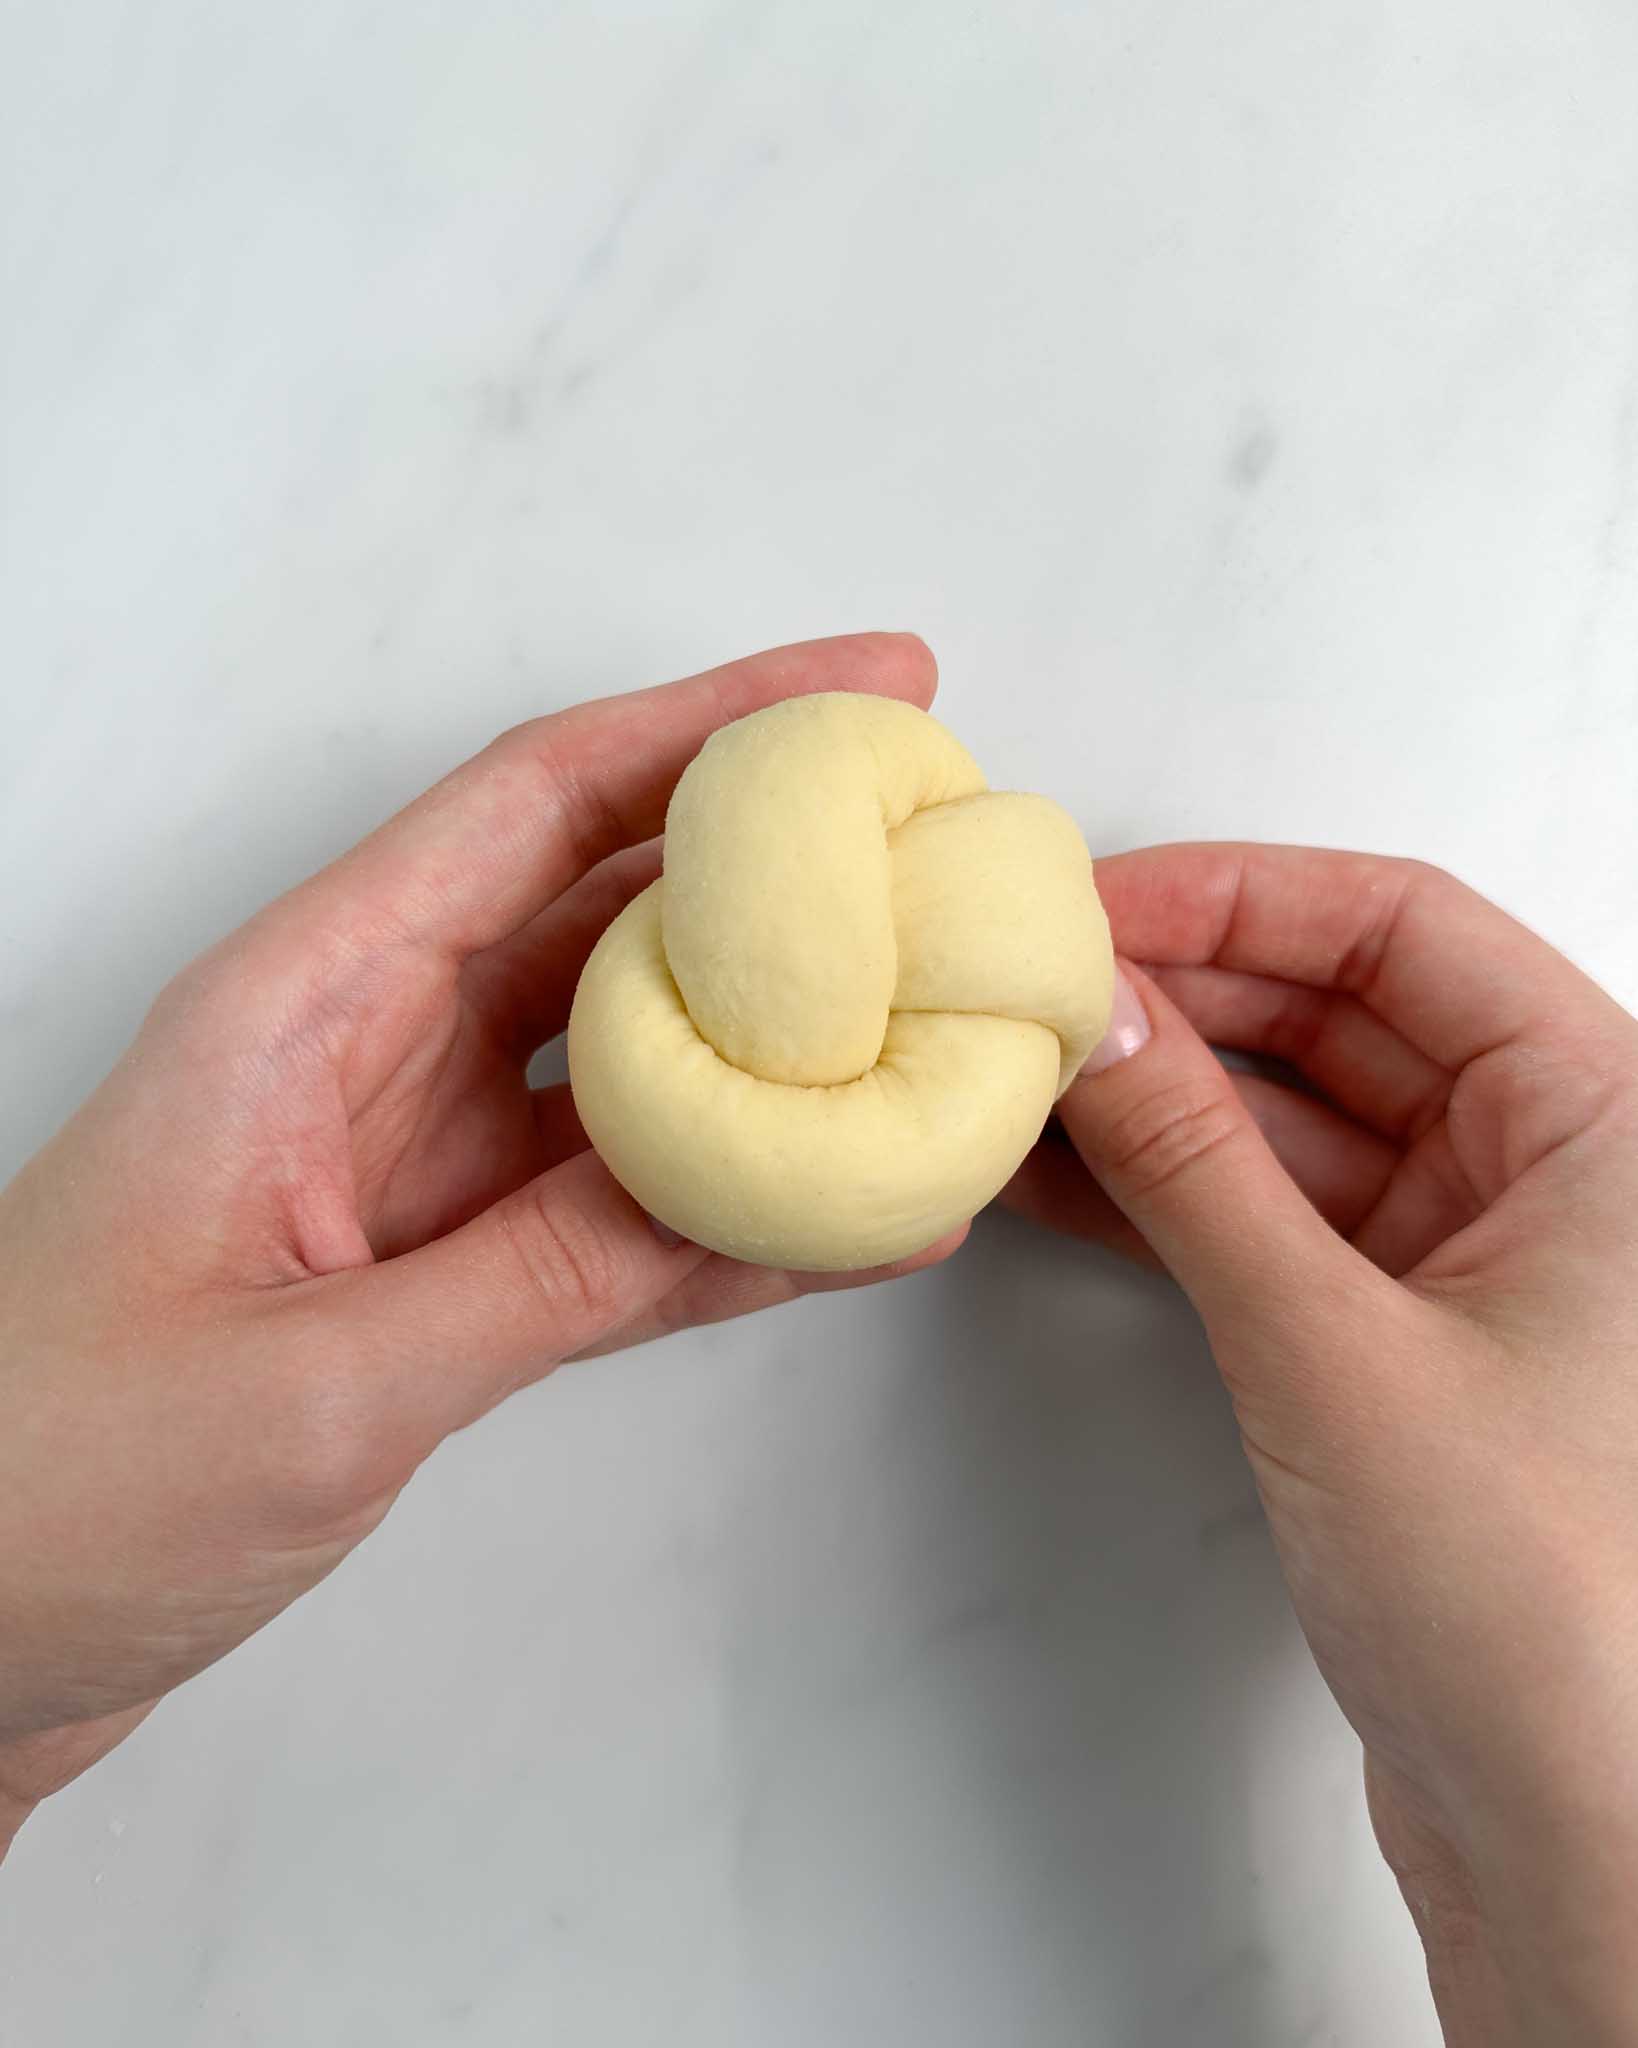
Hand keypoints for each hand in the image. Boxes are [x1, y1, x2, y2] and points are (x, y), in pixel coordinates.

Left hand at [0, 633, 961, 1853]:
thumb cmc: (46, 1486)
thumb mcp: (319, 1383)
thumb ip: (550, 1278)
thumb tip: (772, 1193)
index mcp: (300, 1004)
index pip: (536, 802)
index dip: (714, 724)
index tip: (870, 679)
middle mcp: (361, 1052)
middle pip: (601, 902)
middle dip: (773, 862)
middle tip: (935, 847)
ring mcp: (403, 1162)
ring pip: (626, 1058)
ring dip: (771, 1041)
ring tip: (927, 1016)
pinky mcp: (428, 1271)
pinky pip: (610, 1210)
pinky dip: (724, 1210)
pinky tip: (848, 1213)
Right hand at [1005, 844, 1637, 2045]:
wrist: (1570, 1837)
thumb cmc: (1545, 1610)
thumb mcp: (1331, 1346)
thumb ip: (1195, 1166)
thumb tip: (1093, 1021)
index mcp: (1608, 1121)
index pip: (1408, 930)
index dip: (1243, 896)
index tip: (1100, 902)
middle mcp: (1555, 1169)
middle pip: (1346, 1013)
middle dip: (1184, 995)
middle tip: (1036, 987)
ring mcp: (1475, 1255)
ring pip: (1297, 1117)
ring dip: (1161, 1097)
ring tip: (1020, 1075)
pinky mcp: (1401, 1337)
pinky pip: (1275, 1214)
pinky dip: (1172, 1190)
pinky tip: (1062, 1171)